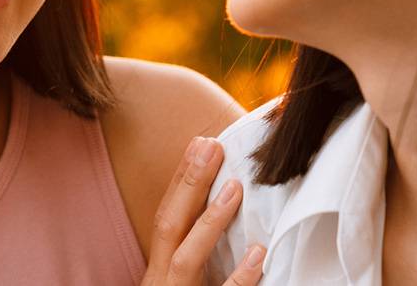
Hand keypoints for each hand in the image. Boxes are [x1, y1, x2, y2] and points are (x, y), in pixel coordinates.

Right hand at [141, 137, 265, 285]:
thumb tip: (222, 204)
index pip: (166, 214)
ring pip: (186, 258)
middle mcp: (161, 277)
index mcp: (158, 265)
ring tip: (234, 187)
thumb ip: (194, 251)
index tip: (199, 143)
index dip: (180, 178)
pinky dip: (239, 276)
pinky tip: (257, 254)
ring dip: (209, 221)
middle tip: (212, 146)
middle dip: (190, 184)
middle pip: (169, 225)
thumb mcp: (181, 280)